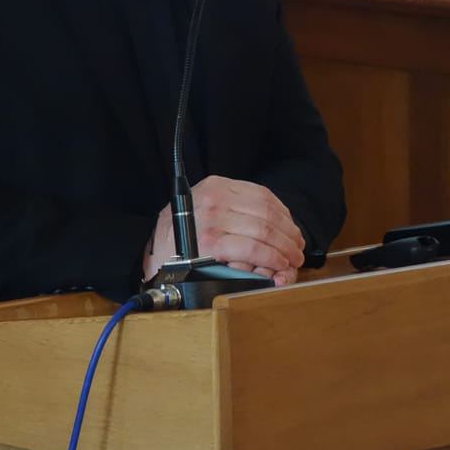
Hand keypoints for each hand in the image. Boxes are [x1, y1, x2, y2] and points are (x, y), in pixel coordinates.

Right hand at [143, 175, 304, 286]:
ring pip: (265, 230)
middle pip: (268, 213)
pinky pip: (254, 248)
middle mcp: (215, 198)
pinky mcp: (211, 243)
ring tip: (292, 259)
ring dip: (285, 248)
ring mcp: (212, 220)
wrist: (152, 255)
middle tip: (298, 249)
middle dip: (289, 234)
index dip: (285, 214)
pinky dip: (271, 257)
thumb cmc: (181, 235)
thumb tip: (271, 220)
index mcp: (216, 185)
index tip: (293, 229)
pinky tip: (278, 264)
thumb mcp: (203, 207)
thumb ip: (233, 208)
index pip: (263, 195)